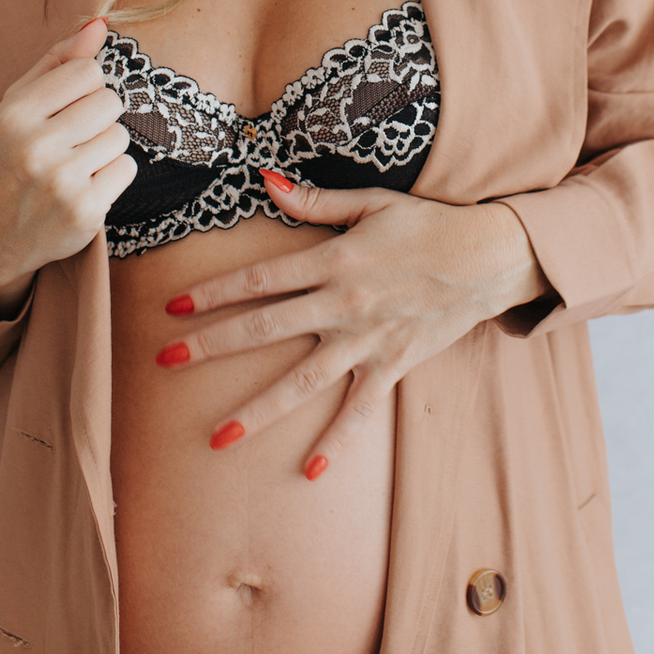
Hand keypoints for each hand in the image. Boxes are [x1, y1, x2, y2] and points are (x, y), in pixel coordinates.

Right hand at [0, 17, 135, 319]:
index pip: (87, 71)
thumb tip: (100, 23)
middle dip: (98, 118)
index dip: (86, 88)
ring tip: (76, 165)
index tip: (67, 107)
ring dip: (105, 149)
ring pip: (120, 137)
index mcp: (15, 113)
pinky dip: (112, 177)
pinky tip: (84, 187)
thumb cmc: (13, 155)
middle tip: (72, 140)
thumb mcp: (20, 104)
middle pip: (109, 103)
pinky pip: (127, 169)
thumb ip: (59, 60)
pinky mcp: (85, 212)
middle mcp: (34, 148)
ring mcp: (61, 183)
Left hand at [157, 171, 547, 476]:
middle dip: (212, 345)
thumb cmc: (427, 224)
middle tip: (165, 362)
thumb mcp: (371, 202)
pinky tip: (309, 472)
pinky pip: (359, 410)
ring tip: (218, 437)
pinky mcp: (392, 365)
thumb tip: (265, 181)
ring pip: (303, 381)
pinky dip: (336, 442)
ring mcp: (368, 340)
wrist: (488, 257)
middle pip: (265, 329)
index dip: (216, 291)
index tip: (175, 305)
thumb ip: (314, 202)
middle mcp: (344, 304)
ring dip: (259, 410)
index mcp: (334, 261)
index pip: (261, 279)